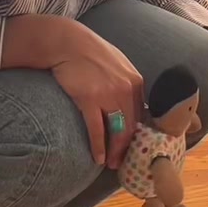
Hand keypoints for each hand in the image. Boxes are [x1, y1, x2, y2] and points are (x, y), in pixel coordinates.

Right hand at [49, 24, 144, 167]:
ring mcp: (108, 94)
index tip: (132, 147)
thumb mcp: (117, 64)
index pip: (140, 114)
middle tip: (122, 162)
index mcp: (135, 81)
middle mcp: (126, 88)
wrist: (67, 43)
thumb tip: (130, 103)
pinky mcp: (89, 99)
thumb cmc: (90, 53)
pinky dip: (99, 147)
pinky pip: (97, 129)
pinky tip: (98, 158)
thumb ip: (126, 83)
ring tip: (111, 163)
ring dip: (115, 151)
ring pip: (117, 130)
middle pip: (131, 126)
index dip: (136, 134)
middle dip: (127, 148)